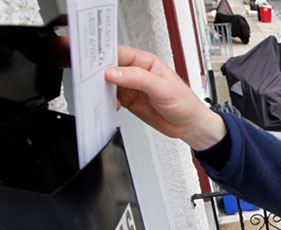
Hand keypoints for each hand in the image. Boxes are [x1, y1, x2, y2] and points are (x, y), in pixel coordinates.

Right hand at [105, 45, 225, 149]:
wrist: (189, 125)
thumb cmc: (185, 102)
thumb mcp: (162, 88)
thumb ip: (138, 78)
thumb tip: (114, 72)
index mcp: (145, 62)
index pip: (119, 53)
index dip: (104, 56)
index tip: (93, 64)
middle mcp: (136, 73)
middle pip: (110, 68)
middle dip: (99, 73)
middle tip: (91, 81)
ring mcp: (132, 87)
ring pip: (108, 84)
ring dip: (101, 89)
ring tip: (98, 94)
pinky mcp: (129, 101)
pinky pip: (111, 98)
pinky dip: (107, 101)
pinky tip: (109, 104)